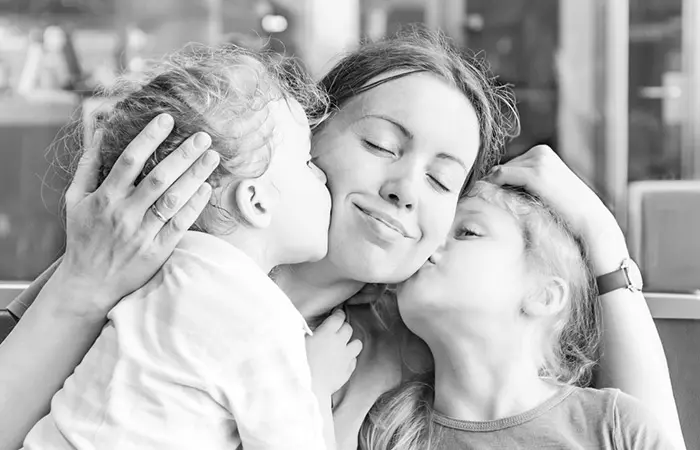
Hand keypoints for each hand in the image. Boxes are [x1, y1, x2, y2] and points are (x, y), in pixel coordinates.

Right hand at [56, 114, 219, 316]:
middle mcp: (124, 214)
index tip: (167, 120)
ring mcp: (142, 233)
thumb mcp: (75, 200)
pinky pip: (179, 224)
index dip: (149, 138)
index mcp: (105, 198)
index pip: (129, 160)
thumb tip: (98, 133)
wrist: (88, 285)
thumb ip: (87, 167)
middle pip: (158, 178)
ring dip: (194, 176)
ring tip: (212, 157)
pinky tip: (207, 188)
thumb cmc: (83, 237)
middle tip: (203, 136)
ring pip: (172, 199)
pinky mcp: (157, 250)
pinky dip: (193, 205)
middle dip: (182, 155)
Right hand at [306, 309, 362, 397]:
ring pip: (357, 343)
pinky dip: (349, 359)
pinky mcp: (348, 371)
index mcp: (327, 332)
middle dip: (343, 328)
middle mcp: (339, 342)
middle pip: (348, 328)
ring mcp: (346, 357)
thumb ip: (304, 333)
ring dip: (351, 343)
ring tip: (342, 346)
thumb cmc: (299, 363)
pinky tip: (341, 362)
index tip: (336, 315)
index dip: (338, 315)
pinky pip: (354, 361)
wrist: (308, 387)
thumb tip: (305, 328)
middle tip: (336, 332)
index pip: (338, 317)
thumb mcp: (298, 343)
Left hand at [487, 145, 628, 274]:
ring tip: (500, 205)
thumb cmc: (566, 209)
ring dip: (496, 188)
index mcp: (542, 152)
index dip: (502, 182)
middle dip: (498, 185)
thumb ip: (526, 180)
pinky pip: (501, 175)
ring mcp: (538, 161)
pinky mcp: (535, 174)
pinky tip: (494, 199)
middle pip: (503, 167)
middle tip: (497, 203)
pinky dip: (493, 186)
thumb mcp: (546, 187)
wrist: (589, 219)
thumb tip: (494, 181)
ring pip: (499, 171)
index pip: (510, 164)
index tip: (495, 197)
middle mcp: (540, 152)